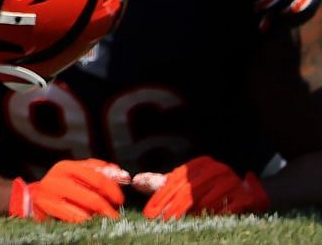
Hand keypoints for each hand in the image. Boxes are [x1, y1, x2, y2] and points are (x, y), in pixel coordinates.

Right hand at [8, 159, 128, 220]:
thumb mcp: (78, 175)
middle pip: (92, 197)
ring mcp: (49, 194)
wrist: (36, 199)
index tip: (119, 201)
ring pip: (84, 212)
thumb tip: (121, 173)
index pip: (97, 177)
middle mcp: (57, 178)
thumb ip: (97, 172)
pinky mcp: (45, 208)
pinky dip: (85, 223)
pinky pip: (73, 220)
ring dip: (98, 219)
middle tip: (115, 217)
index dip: (113, 190)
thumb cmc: (63, 188)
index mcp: (67, 166)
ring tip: (104, 222)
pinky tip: (89, 223)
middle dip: (108, 210)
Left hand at [136, 158, 268, 218]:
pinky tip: (208, 220)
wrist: (250, 191)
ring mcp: (233, 180)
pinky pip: (230, 206)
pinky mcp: (247, 195)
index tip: (151, 213)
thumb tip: (135, 180)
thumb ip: (161, 182)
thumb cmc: (209, 189)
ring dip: (195, 211)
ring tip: (181, 222)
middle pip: (189, 190)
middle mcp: (216, 169)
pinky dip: (218, 214)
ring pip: (209, 199)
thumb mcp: (186, 184)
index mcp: (199, 164)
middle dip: (174, 207)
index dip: (161, 197)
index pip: (176, 182)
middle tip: (163, 221)